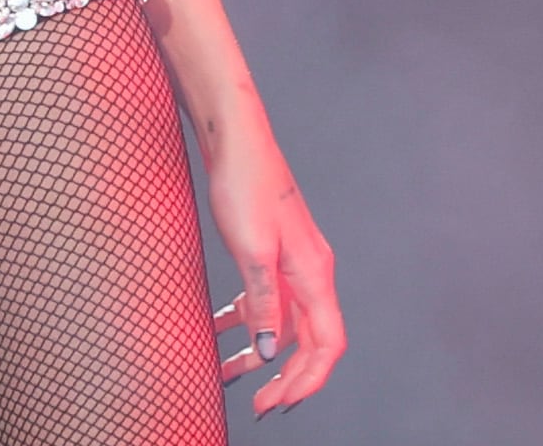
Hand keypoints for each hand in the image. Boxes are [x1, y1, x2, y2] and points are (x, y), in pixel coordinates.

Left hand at [203, 103, 345, 417]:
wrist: (233, 138)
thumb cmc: (245, 185)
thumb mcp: (251, 248)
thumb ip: (264, 301)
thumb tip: (269, 350)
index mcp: (314, 274)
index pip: (327, 345)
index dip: (309, 380)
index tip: (280, 403)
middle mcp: (309, 273)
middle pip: (309, 342)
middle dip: (286, 377)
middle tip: (258, 405)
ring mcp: (289, 264)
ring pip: (282, 323)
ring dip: (258, 353)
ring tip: (227, 376)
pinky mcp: (268, 254)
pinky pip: (261, 300)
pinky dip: (242, 321)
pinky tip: (215, 331)